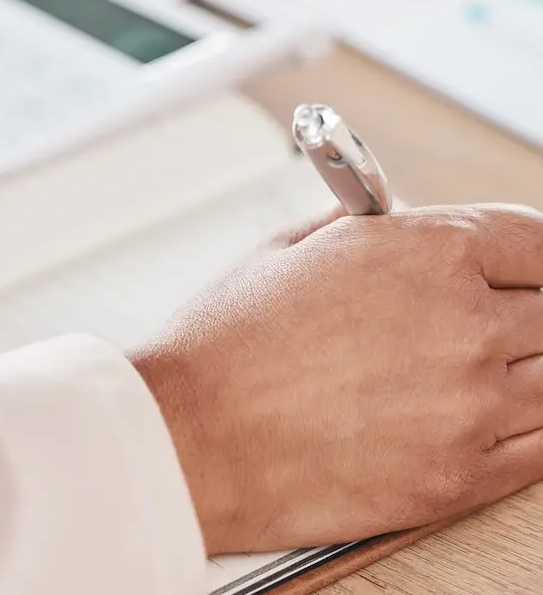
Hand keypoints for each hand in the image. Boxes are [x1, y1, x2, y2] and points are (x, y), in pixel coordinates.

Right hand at [131, 205, 542, 553]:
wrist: (194, 430)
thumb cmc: (227, 341)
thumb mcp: (289, 248)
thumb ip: (362, 227)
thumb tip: (393, 224)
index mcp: (424, 253)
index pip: (535, 242)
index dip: (533, 254)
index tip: (528, 268)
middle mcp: (463, 325)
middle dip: (525, 309)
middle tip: (494, 320)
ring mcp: (469, 407)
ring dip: (527, 371)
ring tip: (475, 370)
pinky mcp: (458, 479)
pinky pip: (542, 452)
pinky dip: (530, 431)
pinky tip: (494, 417)